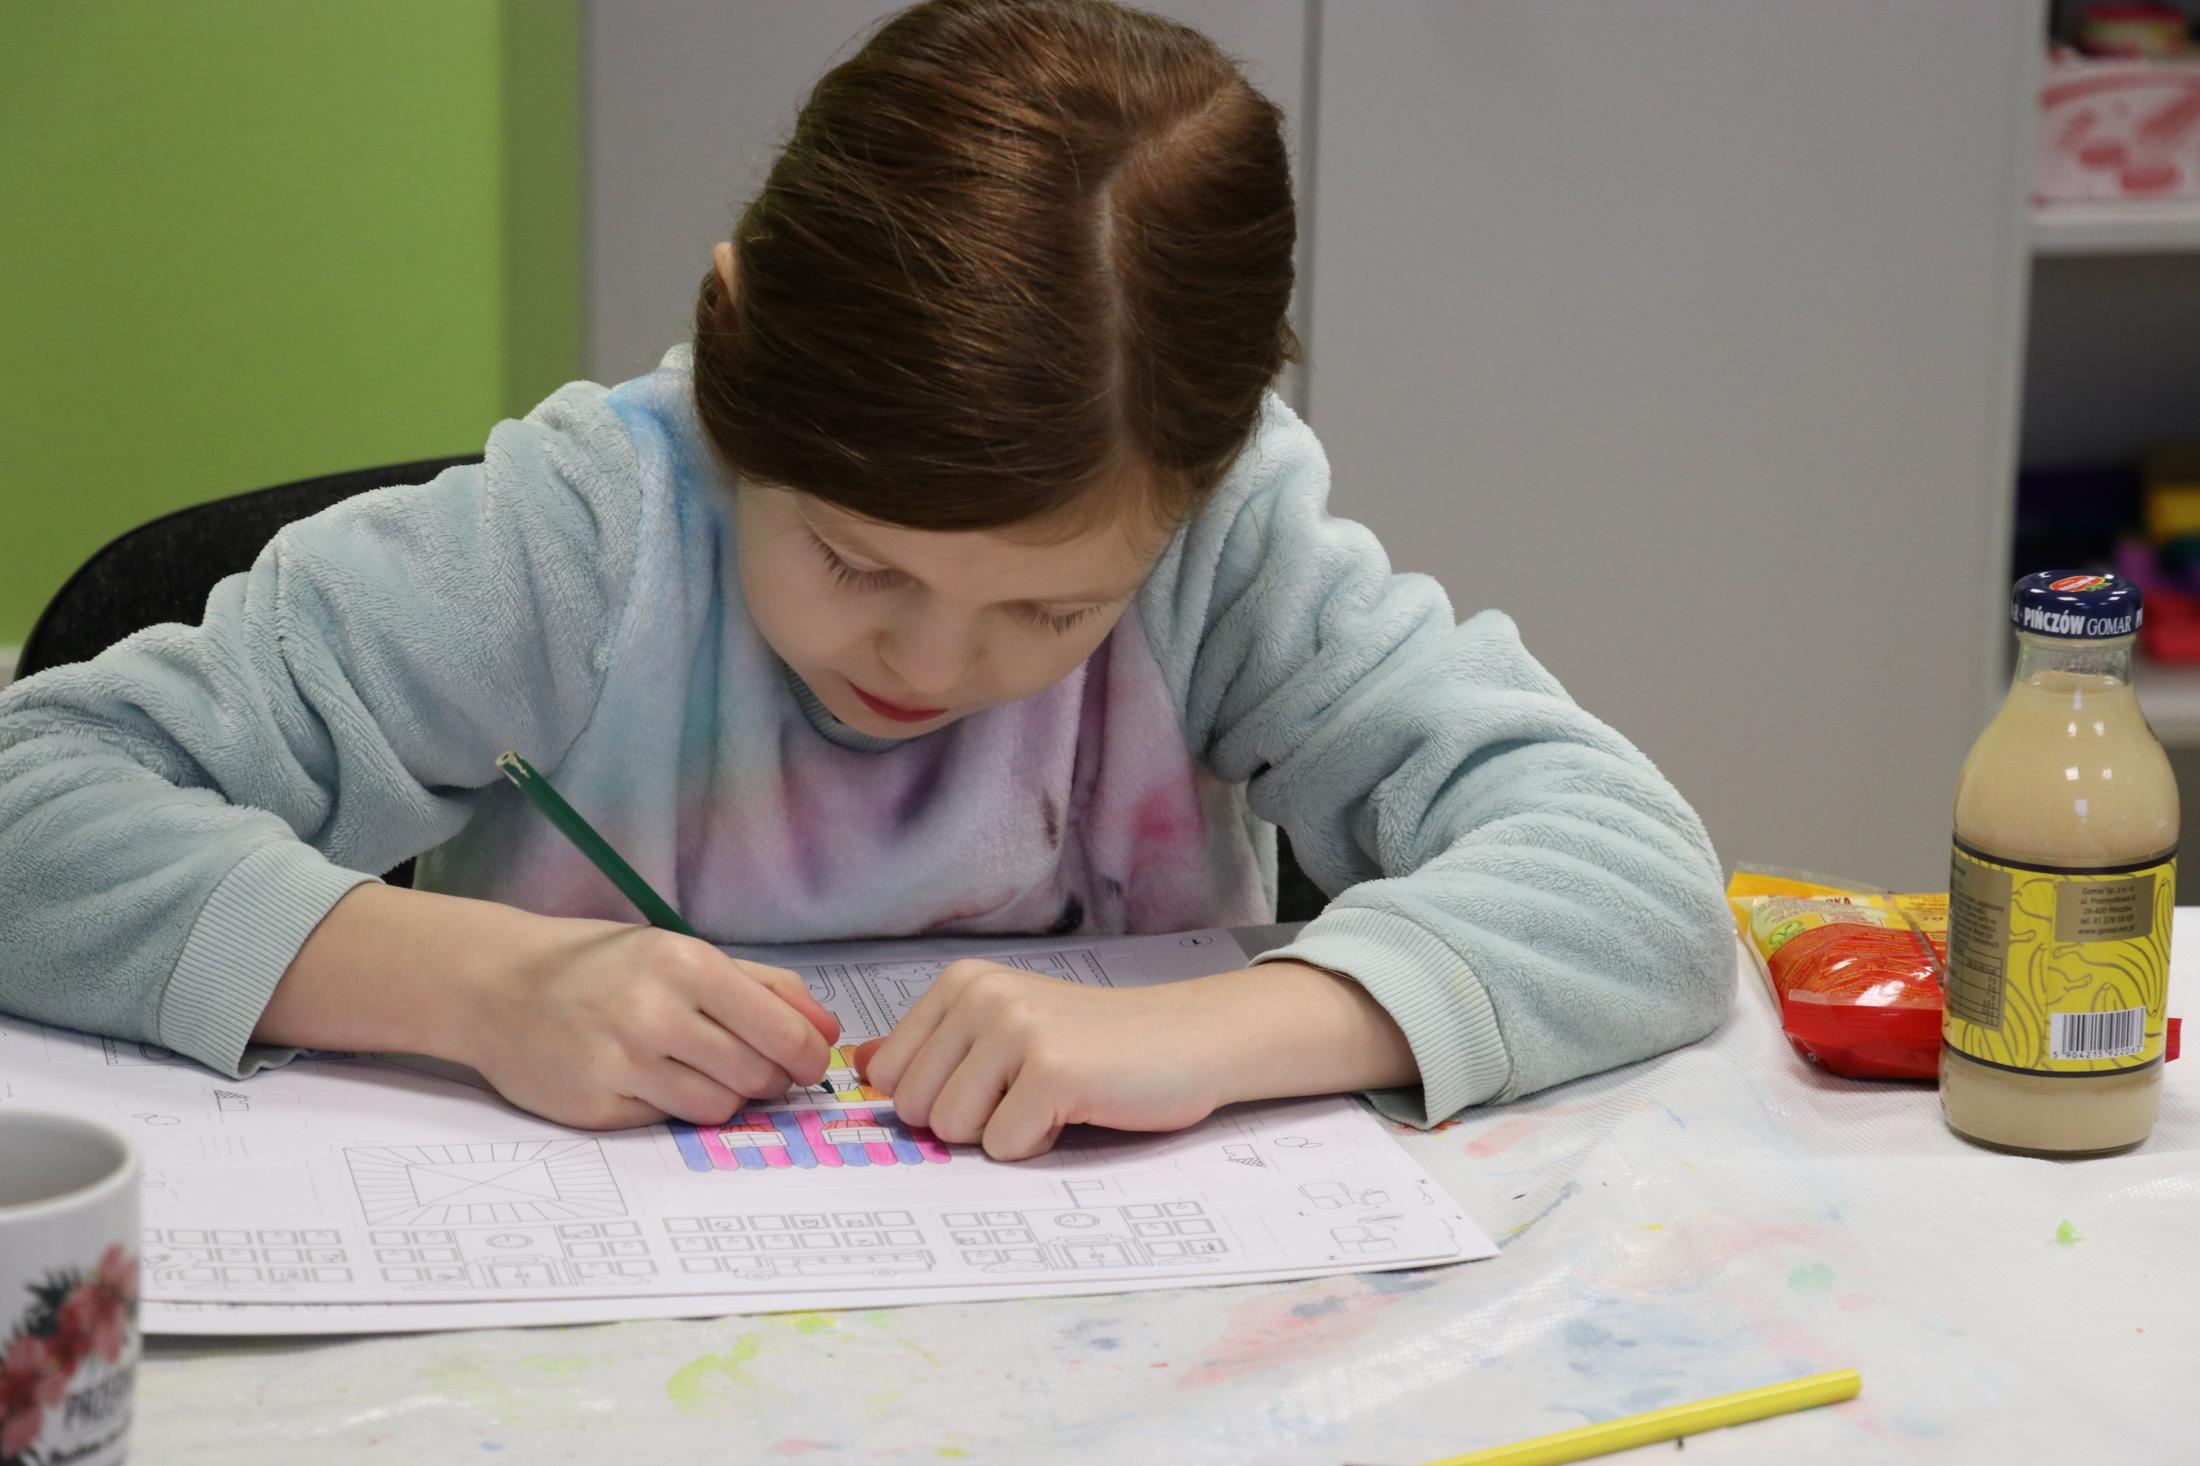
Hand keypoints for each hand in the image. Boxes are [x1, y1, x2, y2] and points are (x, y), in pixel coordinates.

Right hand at [463, 921, 839, 1129]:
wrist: (499, 987)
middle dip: (771, 1077)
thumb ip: (762, 986)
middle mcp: (653, 1013)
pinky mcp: (597, 1107)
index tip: (812, 1062)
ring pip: (720, 1106)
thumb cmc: (600, 966)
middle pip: (756, 1073)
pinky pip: (670, 1121)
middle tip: (759, 1067)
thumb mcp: (681, 952)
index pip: (779, 1029)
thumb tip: (826, 1029)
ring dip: (728, 1095)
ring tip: (704, 1069)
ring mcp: (621, 1064)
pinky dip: (676, 1106)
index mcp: (683, 964)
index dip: (808, 1054)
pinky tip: (653, 1078)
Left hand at [853, 960, 1221, 1160]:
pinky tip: (1077, 1108)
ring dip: (1005, 1133)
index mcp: (961, 983)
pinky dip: (1041, 1145)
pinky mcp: (1053, 1072)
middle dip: (969, 1120)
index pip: (888, 1077)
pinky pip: (1004, 1148)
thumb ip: (932, 1045)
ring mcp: (1017, 1030)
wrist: (1188, 1040)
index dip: (939, 1097)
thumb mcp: (1004, 1027)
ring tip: (1052, 1098)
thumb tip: (863, 1064)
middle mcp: (982, 996)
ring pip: (952, 1132)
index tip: (994, 1079)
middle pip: (915, 1109)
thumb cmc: (1096, 1043)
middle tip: (1028, 1091)